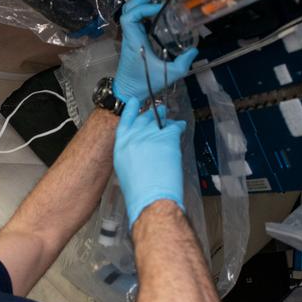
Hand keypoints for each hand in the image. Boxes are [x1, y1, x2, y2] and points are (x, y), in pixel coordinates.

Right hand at [113, 96, 185, 226]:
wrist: (151, 198)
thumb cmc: (139, 192)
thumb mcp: (124, 170)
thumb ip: (130, 153)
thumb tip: (140, 147)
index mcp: (120, 145)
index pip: (125, 120)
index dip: (131, 110)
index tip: (134, 102)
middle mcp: (134, 137)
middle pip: (144, 118)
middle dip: (152, 114)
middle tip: (159, 112)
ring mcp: (150, 136)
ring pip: (159, 120)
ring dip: (166, 119)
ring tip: (170, 120)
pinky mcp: (166, 138)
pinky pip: (174, 127)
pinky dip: (179, 127)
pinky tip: (180, 127)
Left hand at [115, 0, 198, 102]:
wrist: (128, 92)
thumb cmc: (144, 83)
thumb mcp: (167, 75)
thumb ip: (182, 63)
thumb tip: (194, 50)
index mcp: (134, 40)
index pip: (130, 16)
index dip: (144, 7)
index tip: (161, 8)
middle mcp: (130, 34)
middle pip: (129, 6)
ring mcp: (130, 34)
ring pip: (131, 9)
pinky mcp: (134, 37)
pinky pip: (136, 16)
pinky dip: (146, 8)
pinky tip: (160, 8)